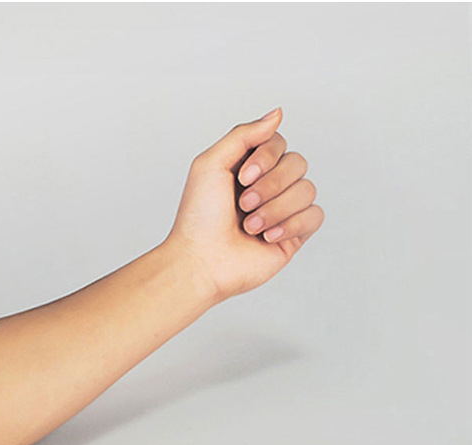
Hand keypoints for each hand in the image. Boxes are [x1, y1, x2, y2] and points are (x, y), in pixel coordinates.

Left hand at [163, 108, 323, 302]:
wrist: (200, 261)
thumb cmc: (198, 217)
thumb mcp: (211, 163)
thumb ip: (244, 134)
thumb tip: (277, 113)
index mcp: (248, 168)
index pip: (279, 142)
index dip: (266, 157)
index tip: (242, 178)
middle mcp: (267, 187)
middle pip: (298, 163)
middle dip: (270, 185)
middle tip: (243, 204)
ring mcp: (282, 211)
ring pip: (307, 190)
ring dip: (275, 208)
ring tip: (250, 227)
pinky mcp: (292, 236)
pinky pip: (314, 216)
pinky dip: (291, 224)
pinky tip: (266, 237)